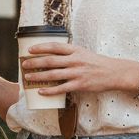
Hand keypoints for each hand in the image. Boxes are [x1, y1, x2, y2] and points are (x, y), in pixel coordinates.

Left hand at [21, 43, 137, 95]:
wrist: (114, 73)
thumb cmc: (98, 63)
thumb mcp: (84, 53)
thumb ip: (70, 54)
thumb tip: (53, 56)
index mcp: (75, 50)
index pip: (54, 46)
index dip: (40, 47)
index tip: (29, 49)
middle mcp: (75, 60)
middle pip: (50, 60)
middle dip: (35, 63)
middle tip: (24, 65)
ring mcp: (77, 73)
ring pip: (53, 75)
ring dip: (38, 76)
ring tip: (28, 78)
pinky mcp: (80, 85)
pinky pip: (61, 88)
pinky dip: (50, 90)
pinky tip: (41, 91)